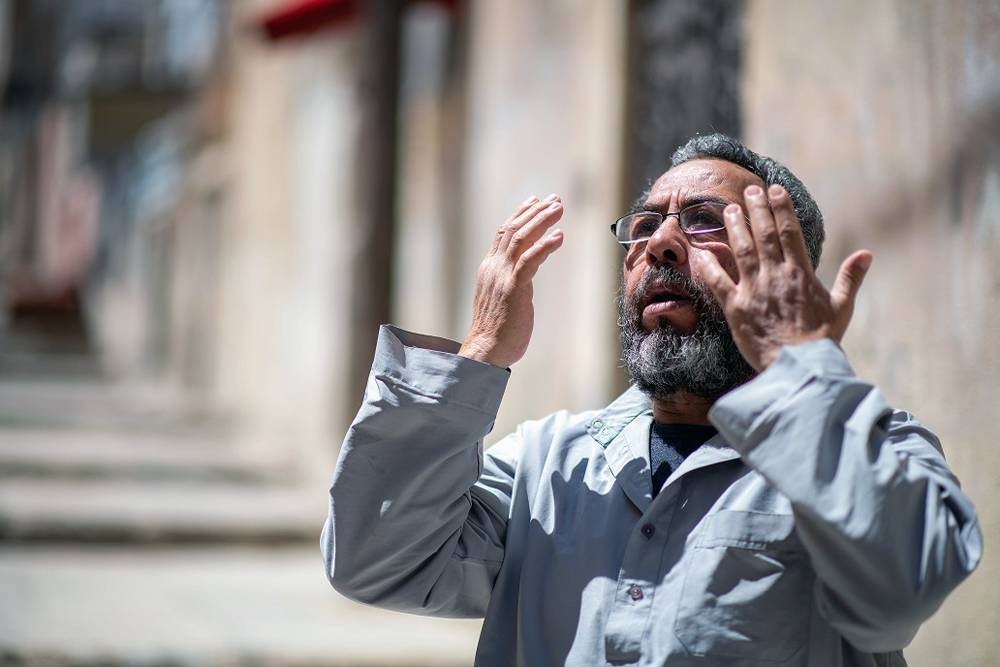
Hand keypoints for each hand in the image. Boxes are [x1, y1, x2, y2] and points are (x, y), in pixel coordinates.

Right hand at [459, 194, 564, 367]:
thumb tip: (522, 276)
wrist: (486, 351)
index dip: (521, 215)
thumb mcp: (502, 299)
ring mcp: (502, 276)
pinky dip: (545, 245)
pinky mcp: (513, 288)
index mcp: (489, 268)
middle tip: (555, 200)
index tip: (536, 202)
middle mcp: (493, 267)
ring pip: (521, 239)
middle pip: (513, 229)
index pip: (503, 234)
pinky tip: (560, 236)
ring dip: (541, 221)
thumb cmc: (497, 331)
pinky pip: (529, 260)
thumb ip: (510, 283)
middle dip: (535, 212)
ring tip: (559, 209)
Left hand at [700, 184, 872, 370]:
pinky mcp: (735, 308)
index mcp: (801, 273)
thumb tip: (867, 254)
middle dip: (757, 210)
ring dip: (735, 228)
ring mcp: (754, 290)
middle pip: (764, 235)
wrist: (799, 366)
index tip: (775, 190)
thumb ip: (851, 278)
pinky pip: (718, 282)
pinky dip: (709, 266)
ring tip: (730, 210)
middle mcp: (776, 276)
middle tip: (750, 191)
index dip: (782, 209)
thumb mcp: (842, 307)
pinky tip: (701, 251)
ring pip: (742, 251)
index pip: (791, 233)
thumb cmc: (822, 339)